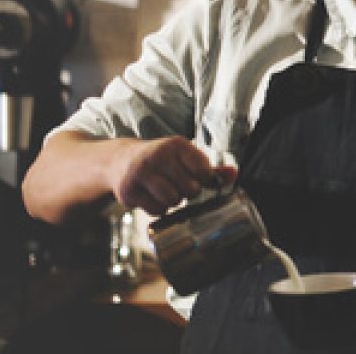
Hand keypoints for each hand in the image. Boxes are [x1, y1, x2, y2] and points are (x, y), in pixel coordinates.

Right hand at [107, 136, 236, 214]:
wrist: (121, 160)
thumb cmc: (162, 161)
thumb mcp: (184, 158)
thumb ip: (210, 168)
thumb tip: (234, 174)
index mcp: (176, 145)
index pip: (204, 171)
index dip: (204, 180)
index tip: (196, 178)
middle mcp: (158, 156)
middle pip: (191, 189)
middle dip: (188, 192)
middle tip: (179, 185)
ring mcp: (141, 172)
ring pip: (173, 200)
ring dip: (173, 201)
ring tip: (166, 191)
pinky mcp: (128, 190)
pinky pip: (156, 210)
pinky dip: (158, 209)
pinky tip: (152, 197)